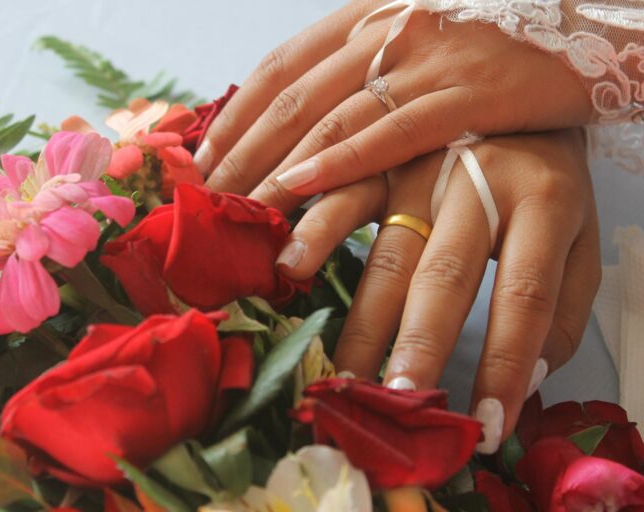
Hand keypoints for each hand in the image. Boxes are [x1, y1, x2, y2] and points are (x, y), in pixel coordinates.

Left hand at [200, 0, 591, 212]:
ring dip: (275, 166)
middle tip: (206, 198)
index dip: (235, 116)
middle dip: (241, 152)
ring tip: (240, 207)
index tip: (203, 160)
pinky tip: (301, 187)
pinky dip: (340, 160)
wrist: (582, 15)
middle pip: (292, 98)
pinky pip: (391, 131)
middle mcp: (385, 29)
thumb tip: (305, 121)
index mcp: (365, 14)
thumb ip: (359, 68)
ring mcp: (425, 59)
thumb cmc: (490, 34)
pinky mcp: (469, 91)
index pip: (280, 70)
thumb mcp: (413, 34)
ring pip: (330, 118)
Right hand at [277, 129, 600, 452]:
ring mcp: (423, 169)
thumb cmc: (548, 175)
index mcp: (545, 200)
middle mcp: (480, 185)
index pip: (527, 295)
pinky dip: (314, 233)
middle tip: (398, 401)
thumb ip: (560, 308)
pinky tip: (289, 269)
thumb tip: (523, 383)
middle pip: (447, 276)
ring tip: (342, 366)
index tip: (487, 426)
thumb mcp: (580, 234)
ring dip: (362, 313)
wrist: (518, 83)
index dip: (506, 363)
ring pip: (388, 250)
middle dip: (420, 344)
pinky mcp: (381, 157)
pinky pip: (343, 196)